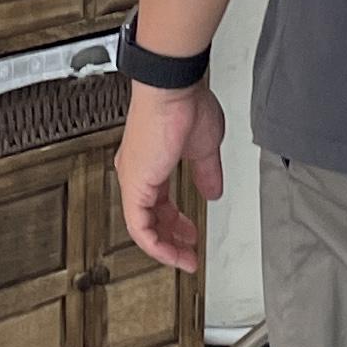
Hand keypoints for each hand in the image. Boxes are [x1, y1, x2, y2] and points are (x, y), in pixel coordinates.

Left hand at [118, 79, 221, 270]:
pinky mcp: (134, 186)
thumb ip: (206, 172)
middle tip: (189, 252)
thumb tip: (213, 190)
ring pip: (142, 228)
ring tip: (185, 258)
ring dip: (166, 247)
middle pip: (150, 219)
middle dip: (173, 240)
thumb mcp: (203, 147)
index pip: (159, 204)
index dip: (176, 223)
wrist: (172, 88)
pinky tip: (174, 251)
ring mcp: (134, 179)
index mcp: (151, 162)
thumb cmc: (184, 104)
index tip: (192, 233)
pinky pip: (139, 227)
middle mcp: (138, 172)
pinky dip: (157, 244)